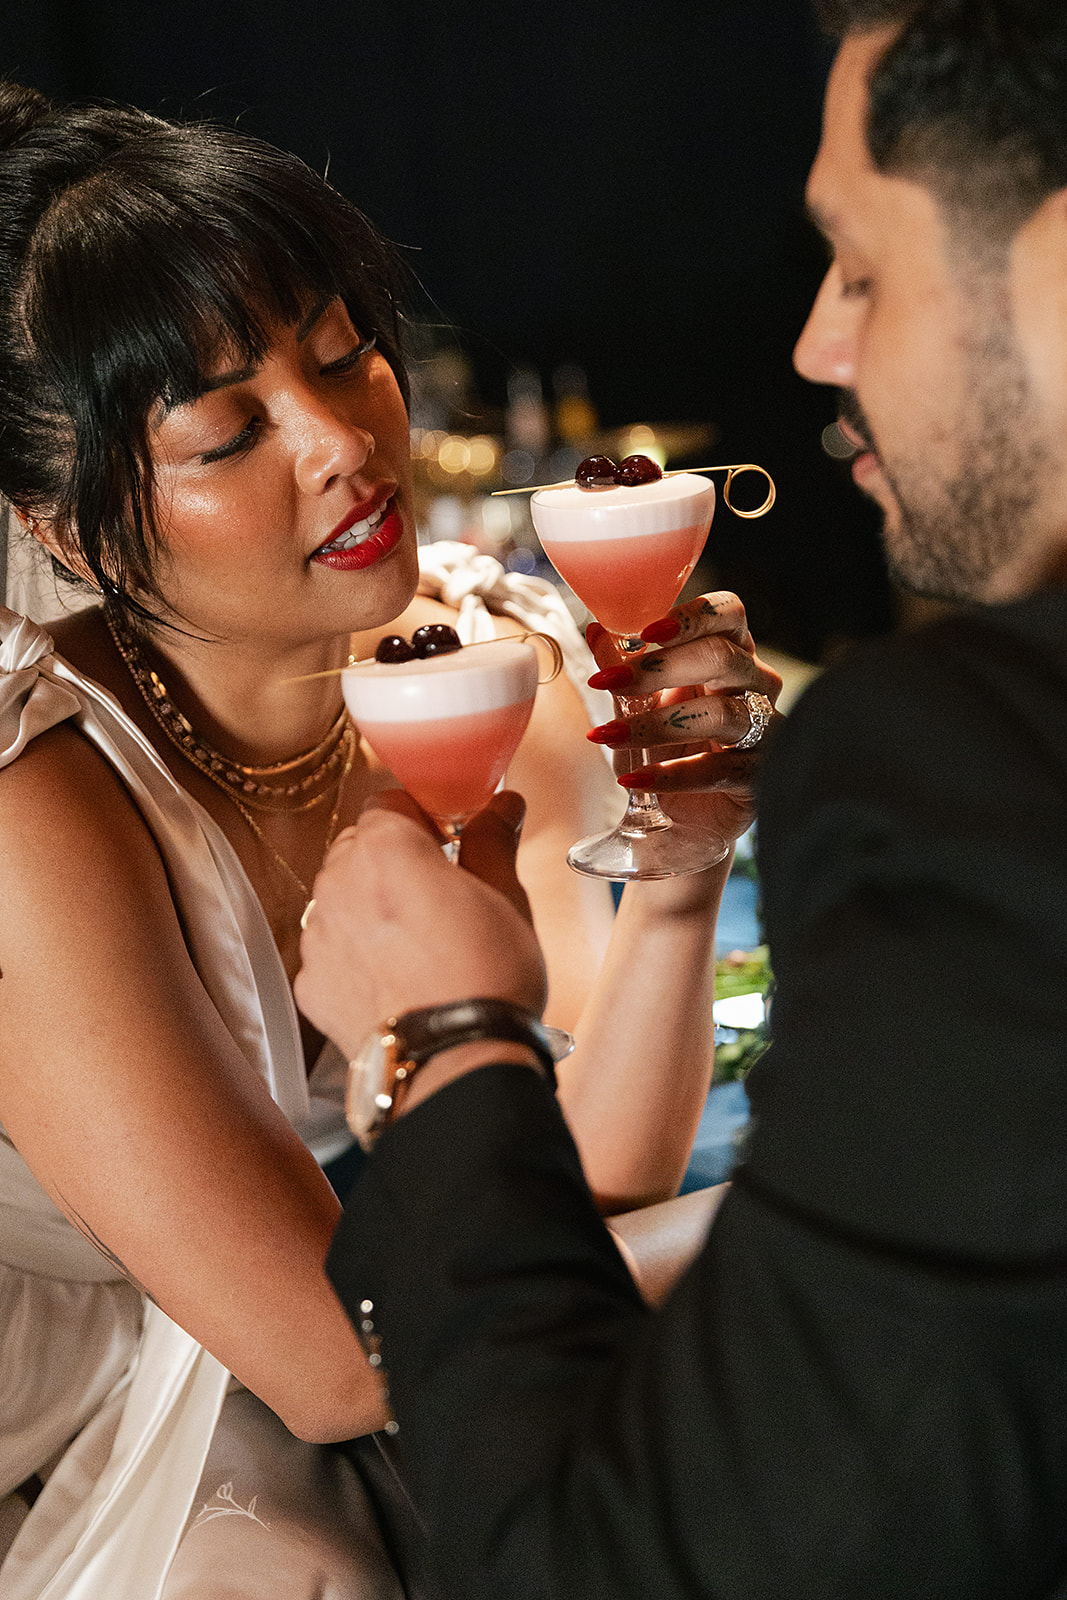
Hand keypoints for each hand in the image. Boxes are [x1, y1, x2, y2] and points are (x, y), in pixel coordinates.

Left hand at [294, 790, 547, 1061]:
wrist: (455, 1063)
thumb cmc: (485, 978)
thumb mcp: (506, 896)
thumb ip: (493, 840)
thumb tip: (503, 806)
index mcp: (385, 848)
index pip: (389, 802)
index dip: (420, 818)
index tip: (445, 839)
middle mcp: (339, 884)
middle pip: (359, 850)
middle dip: (394, 863)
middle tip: (439, 894)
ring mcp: (318, 937)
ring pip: (341, 900)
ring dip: (371, 909)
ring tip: (420, 944)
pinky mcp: (312, 985)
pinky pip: (332, 952)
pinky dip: (357, 957)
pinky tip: (397, 979)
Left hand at [585, 592, 782, 844]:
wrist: (690, 816)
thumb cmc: (671, 747)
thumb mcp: (640, 705)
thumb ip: (624, 669)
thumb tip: (597, 630)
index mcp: (730, 653)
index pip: (729, 613)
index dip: (693, 616)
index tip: (646, 631)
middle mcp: (756, 685)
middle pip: (722, 658)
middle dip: (661, 667)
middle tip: (610, 682)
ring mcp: (764, 730)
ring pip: (722, 715)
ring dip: (658, 724)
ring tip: (609, 737)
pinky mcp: (759, 776)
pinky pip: (718, 770)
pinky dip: (671, 775)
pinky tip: (634, 780)